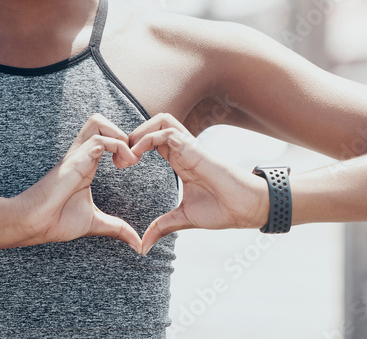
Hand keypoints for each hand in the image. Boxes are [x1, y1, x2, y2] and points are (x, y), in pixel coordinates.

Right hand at [14, 113, 143, 252]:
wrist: (35, 223)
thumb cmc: (57, 220)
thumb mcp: (96, 223)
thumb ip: (117, 228)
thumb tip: (138, 245)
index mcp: (86, 163)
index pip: (104, 136)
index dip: (123, 143)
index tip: (132, 164)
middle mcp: (81, 155)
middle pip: (99, 121)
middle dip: (121, 132)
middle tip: (130, 158)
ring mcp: (77, 155)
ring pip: (98, 122)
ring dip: (119, 136)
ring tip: (127, 160)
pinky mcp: (76, 159)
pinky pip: (100, 140)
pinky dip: (118, 147)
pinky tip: (123, 166)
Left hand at [128, 112, 270, 254]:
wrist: (245, 208)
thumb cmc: (221, 210)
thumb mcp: (183, 218)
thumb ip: (162, 227)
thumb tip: (143, 246)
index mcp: (180, 160)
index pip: (152, 140)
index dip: (134, 147)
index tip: (120, 166)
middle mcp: (183, 149)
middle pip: (154, 123)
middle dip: (133, 134)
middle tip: (120, 159)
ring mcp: (189, 147)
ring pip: (161, 120)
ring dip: (140, 132)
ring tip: (128, 155)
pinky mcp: (193, 149)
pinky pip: (166, 132)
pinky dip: (147, 139)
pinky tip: (136, 156)